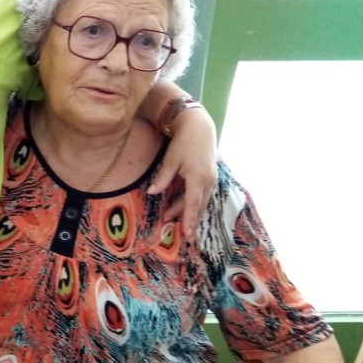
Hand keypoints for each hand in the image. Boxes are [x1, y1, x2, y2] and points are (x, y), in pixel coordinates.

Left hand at [148, 106, 216, 237]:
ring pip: (200, 201)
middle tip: (184, 236)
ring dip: (188, 211)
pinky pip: (201, 194)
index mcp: (198, 178)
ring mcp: (210, 179)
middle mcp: (208, 181)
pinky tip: (181, 206)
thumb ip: (163, 179)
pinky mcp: (208, 176)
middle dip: (190, 220)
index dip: (188, 219)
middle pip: (198, 206)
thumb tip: (152, 193)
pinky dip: (192, 202)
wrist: (199, 127)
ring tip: (171, 219)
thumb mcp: (171, 160)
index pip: (192, 204)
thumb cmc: (184, 142)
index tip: (186, 234)